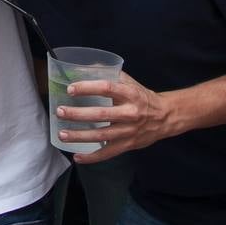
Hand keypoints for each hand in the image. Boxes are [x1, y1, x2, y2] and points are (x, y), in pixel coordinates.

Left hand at [56, 71, 176, 161]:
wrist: (165, 117)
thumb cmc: (142, 97)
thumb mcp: (129, 82)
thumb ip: (109, 74)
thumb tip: (84, 67)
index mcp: (130, 94)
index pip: (106, 88)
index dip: (87, 87)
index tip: (71, 89)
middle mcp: (130, 113)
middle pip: (100, 114)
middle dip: (78, 114)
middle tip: (60, 112)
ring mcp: (129, 131)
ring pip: (101, 135)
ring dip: (80, 136)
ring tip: (62, 134)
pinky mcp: (128, 145)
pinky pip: (108, 153)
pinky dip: (92, 157)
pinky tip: (77, 156)